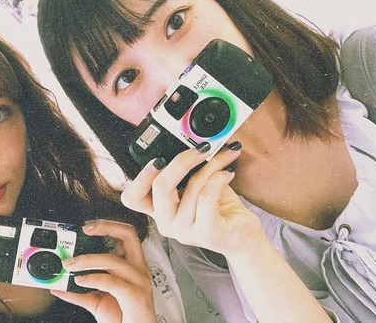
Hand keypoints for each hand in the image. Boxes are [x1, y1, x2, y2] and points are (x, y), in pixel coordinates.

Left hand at [51, 220, 155, 322]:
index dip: (108, 225)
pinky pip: (112, 281)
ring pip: (113, 259)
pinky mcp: (136, 296)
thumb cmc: (123, 317)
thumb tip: (57, 286)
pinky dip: (93, 278)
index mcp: (132, 266)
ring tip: (70, 264)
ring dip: (87, 259)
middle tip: (85, 229)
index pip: (126, 235)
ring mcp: (140, 282)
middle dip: (106, 227)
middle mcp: (139, 269)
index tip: (86, 226)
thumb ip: (78, 293)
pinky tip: (80, 281)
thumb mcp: (96, 301)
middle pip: (129, 235)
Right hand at [121, 142, 261, 256]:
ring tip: (224, 159)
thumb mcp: (195, 184)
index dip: (141, 176)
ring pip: (191, 186)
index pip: (132, 198)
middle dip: (182, 160)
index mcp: (158, 210)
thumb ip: (184, 170)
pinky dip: (219, 178)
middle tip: (201, 148)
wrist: (244, 235)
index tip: (159, 158)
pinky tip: (228, 174)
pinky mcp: (207, 233)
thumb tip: (189, 140)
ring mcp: (185, 231)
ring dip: (211, 165)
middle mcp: (167, 223)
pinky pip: (207, 196)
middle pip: (160, 186)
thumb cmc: (219, 207)